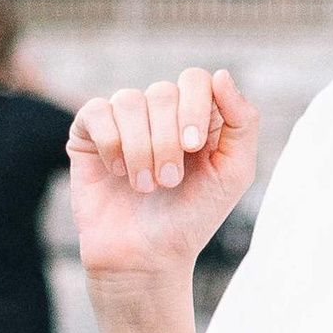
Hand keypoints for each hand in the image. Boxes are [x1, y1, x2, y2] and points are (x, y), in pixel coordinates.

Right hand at [68, 68, 256, 290]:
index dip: (194, 107)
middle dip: (167, 141)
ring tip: (145, 186)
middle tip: (169, 181)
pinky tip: (118, 173)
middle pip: (163, 92)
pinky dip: (111, 145)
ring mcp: (123, 121)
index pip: (195, 80)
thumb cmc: (192, 217)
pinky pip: (96, 112)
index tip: (194, 148)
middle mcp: (159, 112)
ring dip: (140, 149)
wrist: (145, 258)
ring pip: (129, 101)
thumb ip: (242, 122)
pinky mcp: (89, 134)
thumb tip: (221, 74)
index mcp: (196, 114)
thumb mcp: (233, 172)